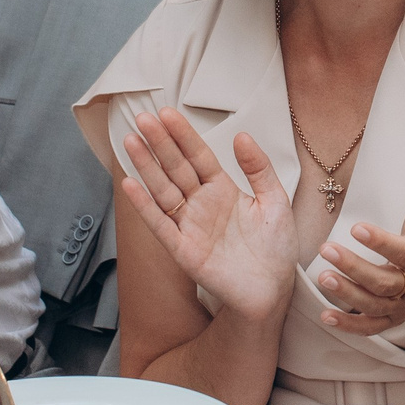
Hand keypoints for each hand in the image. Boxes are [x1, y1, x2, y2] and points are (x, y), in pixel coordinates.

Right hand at [119, 110, 297, 317]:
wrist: (273, 292)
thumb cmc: (275, 249)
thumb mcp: (275, 201)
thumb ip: (259, 169)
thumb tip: (241, 135)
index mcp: (223, 191)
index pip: (198, 156)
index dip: (182, 135)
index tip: (166, 112)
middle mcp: (202, 205)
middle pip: (176, 168)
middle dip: (159, 143)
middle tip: (141, 117)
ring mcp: (190, 227)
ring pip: (163, 190)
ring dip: (146, 167)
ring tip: (130, 141)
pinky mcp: (184, 251)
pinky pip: (161, 225)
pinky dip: (145, 206)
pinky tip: (130, 184)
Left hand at [312, 151, 404, 334]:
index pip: (402, 251)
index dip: (380, 242)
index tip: (355, 228)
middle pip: (384, 281)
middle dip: (354, 267)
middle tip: (327, 250)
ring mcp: (401, 304)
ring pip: (374, 304)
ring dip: (347, 295)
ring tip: (323, 278)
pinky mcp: (390, 317)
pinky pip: (370, 326)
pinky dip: (349, 325)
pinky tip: (325, 316)